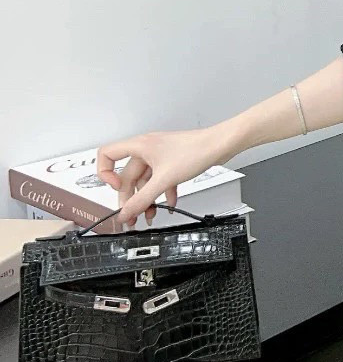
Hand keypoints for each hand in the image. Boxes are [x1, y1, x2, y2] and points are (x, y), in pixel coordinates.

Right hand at [96, 124, 236, 228]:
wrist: (219, 145)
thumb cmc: (195, 151)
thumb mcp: (164, 180)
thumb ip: (142, 199)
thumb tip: (126, 212)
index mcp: (139, 146)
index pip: (106, 154)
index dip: (105, 173)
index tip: (116, 189)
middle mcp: (146, 149)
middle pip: (128, 176)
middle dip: (130, 197)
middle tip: (132, 215)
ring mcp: (159, 155)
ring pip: (145, 180)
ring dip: (147, 198)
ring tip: (150, 214)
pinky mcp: (171, 161)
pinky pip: (160, 179)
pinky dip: (162, 192)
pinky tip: (168, 203)